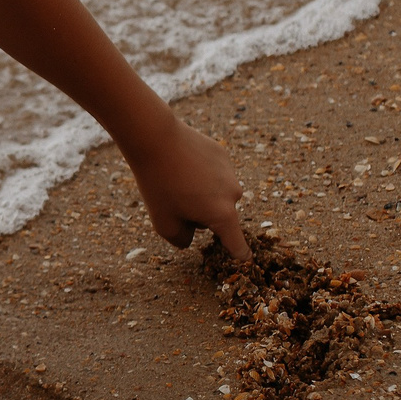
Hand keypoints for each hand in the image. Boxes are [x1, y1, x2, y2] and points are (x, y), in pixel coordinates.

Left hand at [125, 116, 248, 260]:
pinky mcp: (222, 155)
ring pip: (217, 194)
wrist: (156, 138)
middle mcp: (234, 194)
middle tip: (175, 200)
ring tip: (176, 179)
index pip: (237, 244)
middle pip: (220, 216)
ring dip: (202, 193)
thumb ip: (182, 240)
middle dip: (202, 215)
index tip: (244, 260)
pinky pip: (213, 173)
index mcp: (223, 215)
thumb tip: (191, 238)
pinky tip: (181, 163)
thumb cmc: (158, 184)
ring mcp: (230, 173)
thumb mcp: (163, 223)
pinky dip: (201, 174)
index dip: (238, 255)